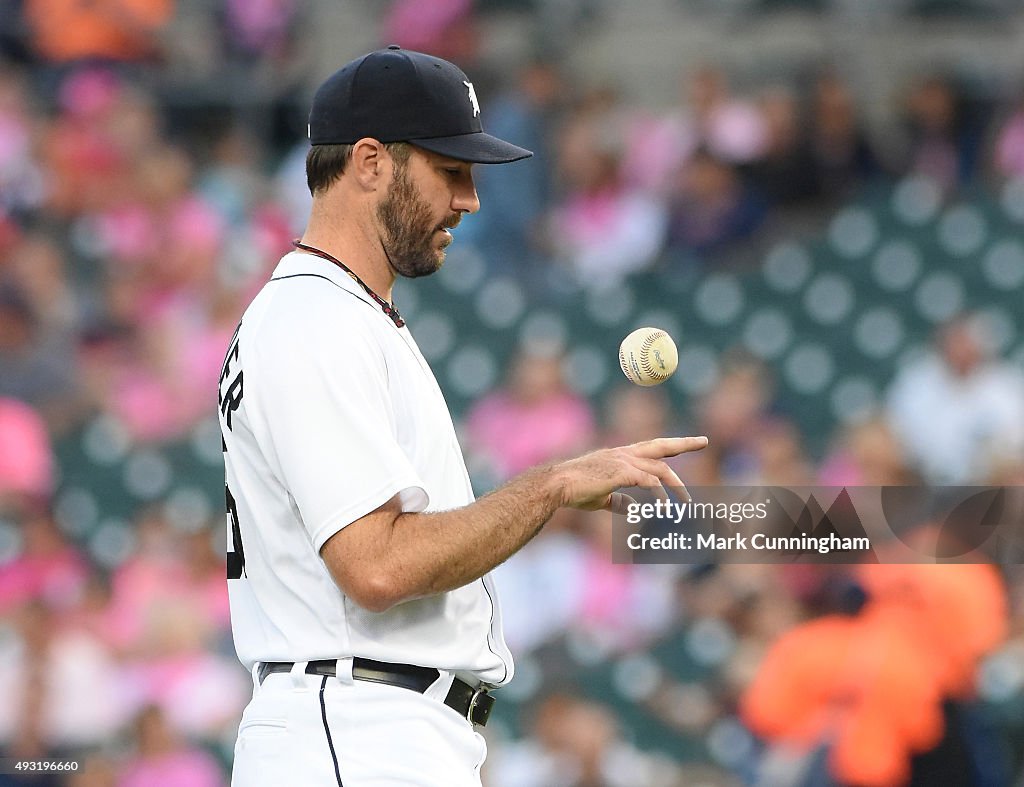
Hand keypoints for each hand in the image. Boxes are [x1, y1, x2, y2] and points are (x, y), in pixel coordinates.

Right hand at [552, 436, 708, 513]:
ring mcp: (623, 461)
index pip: (651, 447)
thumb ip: (618, 501)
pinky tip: (663, 508)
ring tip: (688, 502)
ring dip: (677, 485)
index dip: (670, 446)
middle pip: (661, 445)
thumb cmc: (574, 491)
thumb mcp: (601, 497)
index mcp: (620, 456)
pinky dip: (659, 494)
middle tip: (704, 441)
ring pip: (660, 468)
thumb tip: (631, 508)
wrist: (557, 486)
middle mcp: (624, 453)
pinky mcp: (621, 472)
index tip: (687, 445)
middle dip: (684, 443)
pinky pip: (649, 482)